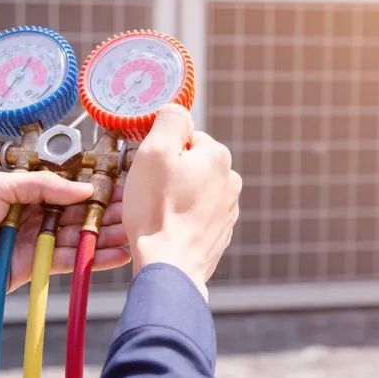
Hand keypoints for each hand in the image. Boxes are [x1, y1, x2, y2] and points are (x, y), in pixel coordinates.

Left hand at [0, 171, 131, 307]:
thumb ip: (41, 186)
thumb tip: (83, 189)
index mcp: (28, 191)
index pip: (71, 186)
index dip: (97, 185)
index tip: (125, 182)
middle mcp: (38, 215)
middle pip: (82, 212)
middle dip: (111, 210)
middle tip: (140, 208)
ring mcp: (37, 242)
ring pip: (81, 237)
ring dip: (109, 235)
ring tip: (136, 231)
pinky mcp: (34, 268)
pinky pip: (69, 262)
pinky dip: (93, 259)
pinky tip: (117, 254)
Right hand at [123, 105, 241, 299]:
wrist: (169, 267)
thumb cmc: (157, 211)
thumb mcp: (154, 152)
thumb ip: (168, 121)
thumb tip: (175, 110)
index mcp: (218, 156)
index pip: (185, 137)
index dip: (161, 150)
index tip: (147, 168)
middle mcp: (231, 180)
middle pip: (190, 164)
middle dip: (169, 173)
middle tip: (148, 191)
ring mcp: (228, 209)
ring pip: (193, 190)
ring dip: (175, 196)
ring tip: (156, 212)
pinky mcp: (220, 233)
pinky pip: (196, 215)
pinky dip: (181, 218)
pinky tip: (167, 228)